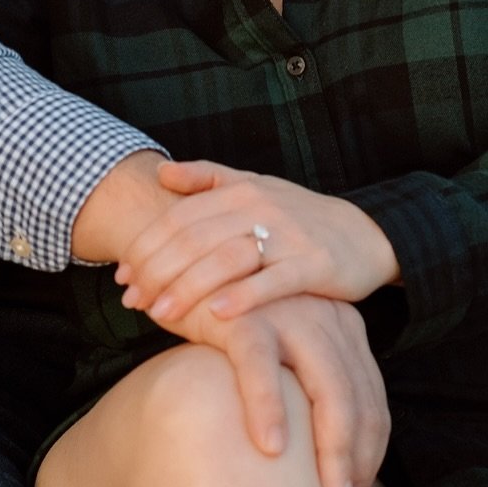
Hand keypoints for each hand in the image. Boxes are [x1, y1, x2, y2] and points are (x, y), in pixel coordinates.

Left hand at [114, 159, 398, 324]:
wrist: (365, 235)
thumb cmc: (299, 216)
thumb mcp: (254, 187)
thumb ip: (208, 177)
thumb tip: (161, 171)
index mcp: (240, 189)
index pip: (180, 217)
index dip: (147, 246)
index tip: (122, 275)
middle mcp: (261, 207)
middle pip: (196, 239)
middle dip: (157, 271)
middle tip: (131, 300)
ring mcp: (289, 235)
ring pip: (227, 259)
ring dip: (189, 287)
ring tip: (160, 314)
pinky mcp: (314, 264)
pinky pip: (273, 281)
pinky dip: (244, 296)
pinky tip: (218, 315)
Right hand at [168, 292, 390, 486]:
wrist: (184, 272)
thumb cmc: (231, 329)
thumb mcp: (282, 357)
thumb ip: (305, 394)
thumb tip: (321, 470)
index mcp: (343, 330)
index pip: (373, 405)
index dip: (369, 461)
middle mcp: (328, 320)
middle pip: (360, 404)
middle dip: (356, 469)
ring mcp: (291, 316)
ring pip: (328, 390)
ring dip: (330, 454)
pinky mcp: (246, 316)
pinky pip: (261, 366)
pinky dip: (268, 408)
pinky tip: (270, 448)